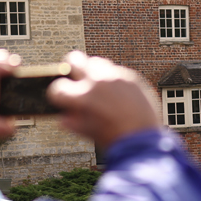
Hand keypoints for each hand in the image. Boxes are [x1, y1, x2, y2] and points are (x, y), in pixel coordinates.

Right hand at [47, 51, 162, 148]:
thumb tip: (64, 117)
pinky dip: (112, 80)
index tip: (62, 100)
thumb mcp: (87, 132)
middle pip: (73, 59)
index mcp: (83, 96)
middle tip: (74, 80)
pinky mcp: (131, 77)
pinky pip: (116, 72)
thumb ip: (72, 122)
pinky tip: (117, 95)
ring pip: (96, 62)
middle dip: (70, 70)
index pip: (58, 88)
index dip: (57, 96)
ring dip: (92, 73)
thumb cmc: (114, 140)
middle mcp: (98, 81)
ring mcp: (116, 76)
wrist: (143, 140)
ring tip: (98, 89)